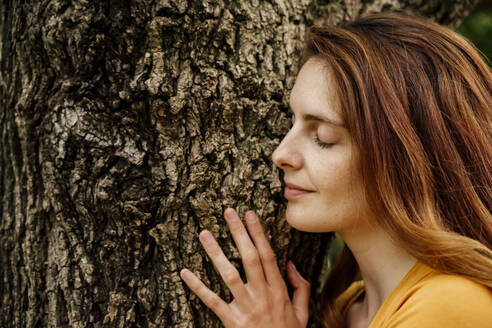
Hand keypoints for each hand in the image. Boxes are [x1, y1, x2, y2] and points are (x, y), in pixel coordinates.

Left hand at [180, 208, 309, 327]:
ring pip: (229, 275)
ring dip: (216, 253)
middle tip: (228, 212)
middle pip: (249, 258)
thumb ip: (299, 287)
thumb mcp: (303, 313)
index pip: (267, 255)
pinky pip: (212, 302)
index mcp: (279, 291)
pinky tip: (185, 272)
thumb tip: (290, 263)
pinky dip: (198, 287)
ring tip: (205, 234)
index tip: (250, 214)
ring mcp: (246, 308)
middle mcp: (263, 295)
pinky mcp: (232, 321)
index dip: (258, 233)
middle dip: (239, 233)